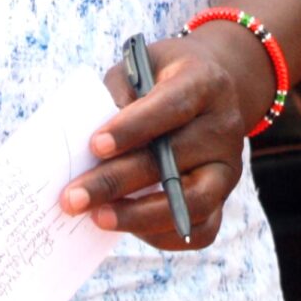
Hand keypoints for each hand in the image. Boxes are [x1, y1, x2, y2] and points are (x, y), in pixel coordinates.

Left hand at [60, 24, 276, 249]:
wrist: (210, 92)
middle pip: (172, 160)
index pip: (172, 106)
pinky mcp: (224, 199)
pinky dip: (160, 235)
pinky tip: (124, 225)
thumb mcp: (140, 65)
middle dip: (117, 181)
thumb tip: (94, 145)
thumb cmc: (161, 78)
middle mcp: (223, 127)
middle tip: (73, 196)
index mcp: (205, 83)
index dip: (133, 127)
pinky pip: (201, 230)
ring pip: (191, 202)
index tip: (95, 146)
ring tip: (96, 217)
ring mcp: (227, 167)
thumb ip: (118, 93)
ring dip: (138, 215)